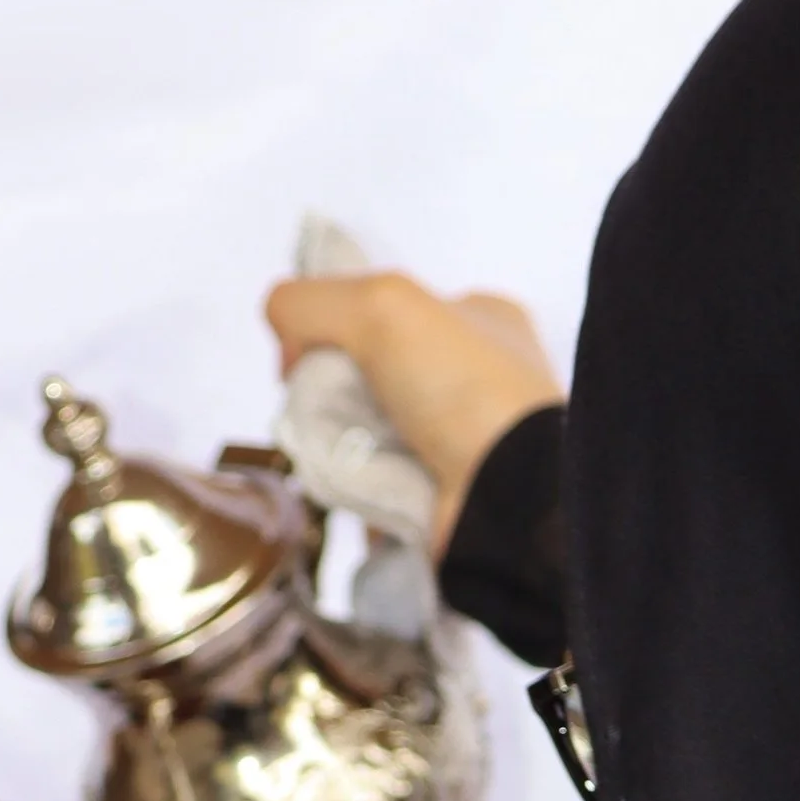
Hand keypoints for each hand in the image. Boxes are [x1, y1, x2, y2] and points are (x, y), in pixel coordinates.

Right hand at [265, 270, 561, 550]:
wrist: (515, 497)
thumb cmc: (464, 388)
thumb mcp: (382, 306)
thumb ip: (310, 301)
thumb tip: (284, 343)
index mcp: (482, 319)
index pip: (385, 311)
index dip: (335, 328)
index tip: (306, 356)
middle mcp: (480, 378)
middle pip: (370, 376)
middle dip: (335, 394)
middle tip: (326, 412)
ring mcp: (468, 443)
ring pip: (370, 434)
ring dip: (342, 445)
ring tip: (344, 458)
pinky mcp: (451, 499)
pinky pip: (384, 486)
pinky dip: (363, 490)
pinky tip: (363, 493)